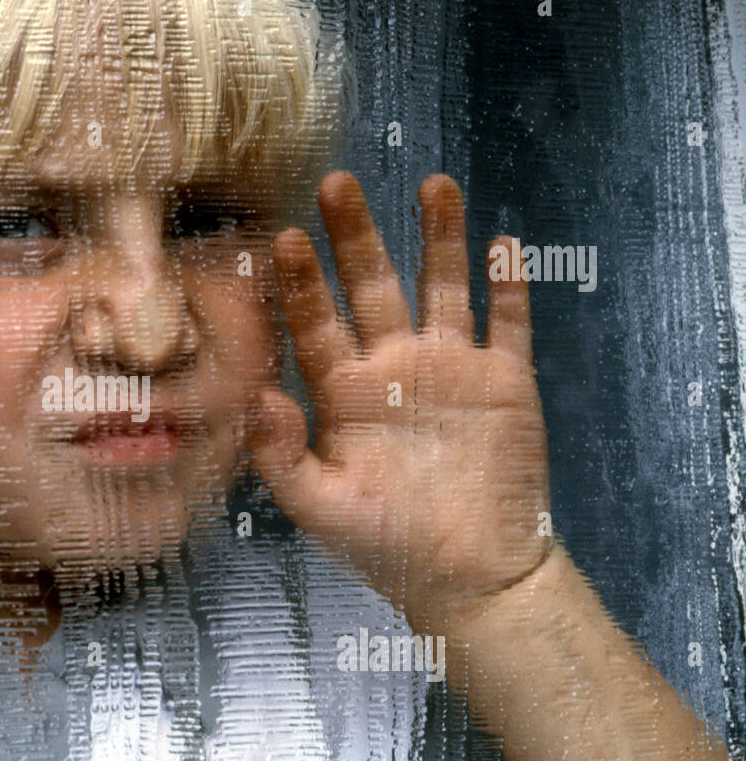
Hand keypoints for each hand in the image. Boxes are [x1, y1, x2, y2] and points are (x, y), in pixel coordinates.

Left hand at [252, 172, 551, 630]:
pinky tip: (500, 242)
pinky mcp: (504, 382)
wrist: (470, 577)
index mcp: (343, 393)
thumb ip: (281, 454)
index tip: (284, 236)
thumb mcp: (320, 506)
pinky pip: (506, 323)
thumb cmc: (386, 546)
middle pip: (371, 287)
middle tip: (337, 183)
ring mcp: (450, 369)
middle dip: (356, 237)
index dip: (301, 281)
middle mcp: (392, 368)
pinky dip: (506, 286)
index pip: (315, 323)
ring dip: (438, 238)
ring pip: (441, 287)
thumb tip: (254, 397)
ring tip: (432, 185)